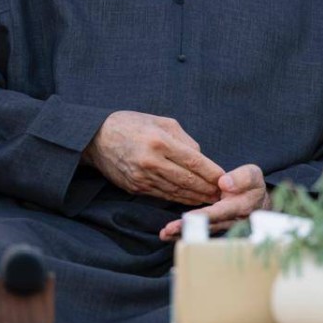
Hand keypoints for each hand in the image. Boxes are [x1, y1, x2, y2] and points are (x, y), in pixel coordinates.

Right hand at [82, 111, 222, 204]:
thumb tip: (201, 158)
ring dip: (196, 197)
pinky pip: (162, 195)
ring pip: (176, 191)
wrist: (97, 138)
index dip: (211, 173)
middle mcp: (151, 161)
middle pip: (187, 180)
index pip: (193, 161)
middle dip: (208, 189)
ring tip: (212, 200)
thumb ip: (184, 140)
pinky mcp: (135, 187)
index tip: (226, 179)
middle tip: (224, 194)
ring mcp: (142, 177)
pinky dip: (179, 199)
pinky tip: (191, 201)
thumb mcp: (162, 122)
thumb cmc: (133, 124)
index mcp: (160, 141)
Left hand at [159, 164, 269, 240]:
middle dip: (188, 228)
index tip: (188, 217)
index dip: (204, 215)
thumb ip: (241, 178)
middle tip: (169, 229)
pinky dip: (183, 233)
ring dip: (182, 233)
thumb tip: (224, 183)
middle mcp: (229, 221)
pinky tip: (167, 235)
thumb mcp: (252, 175)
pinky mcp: (213, 228)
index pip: (220, 212)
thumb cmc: (252, 185)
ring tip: (165, 234)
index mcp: (239, 207)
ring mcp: (221, 227)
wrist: (257, 201)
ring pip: (201, 232)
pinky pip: (198, 232)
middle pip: (207, 226)